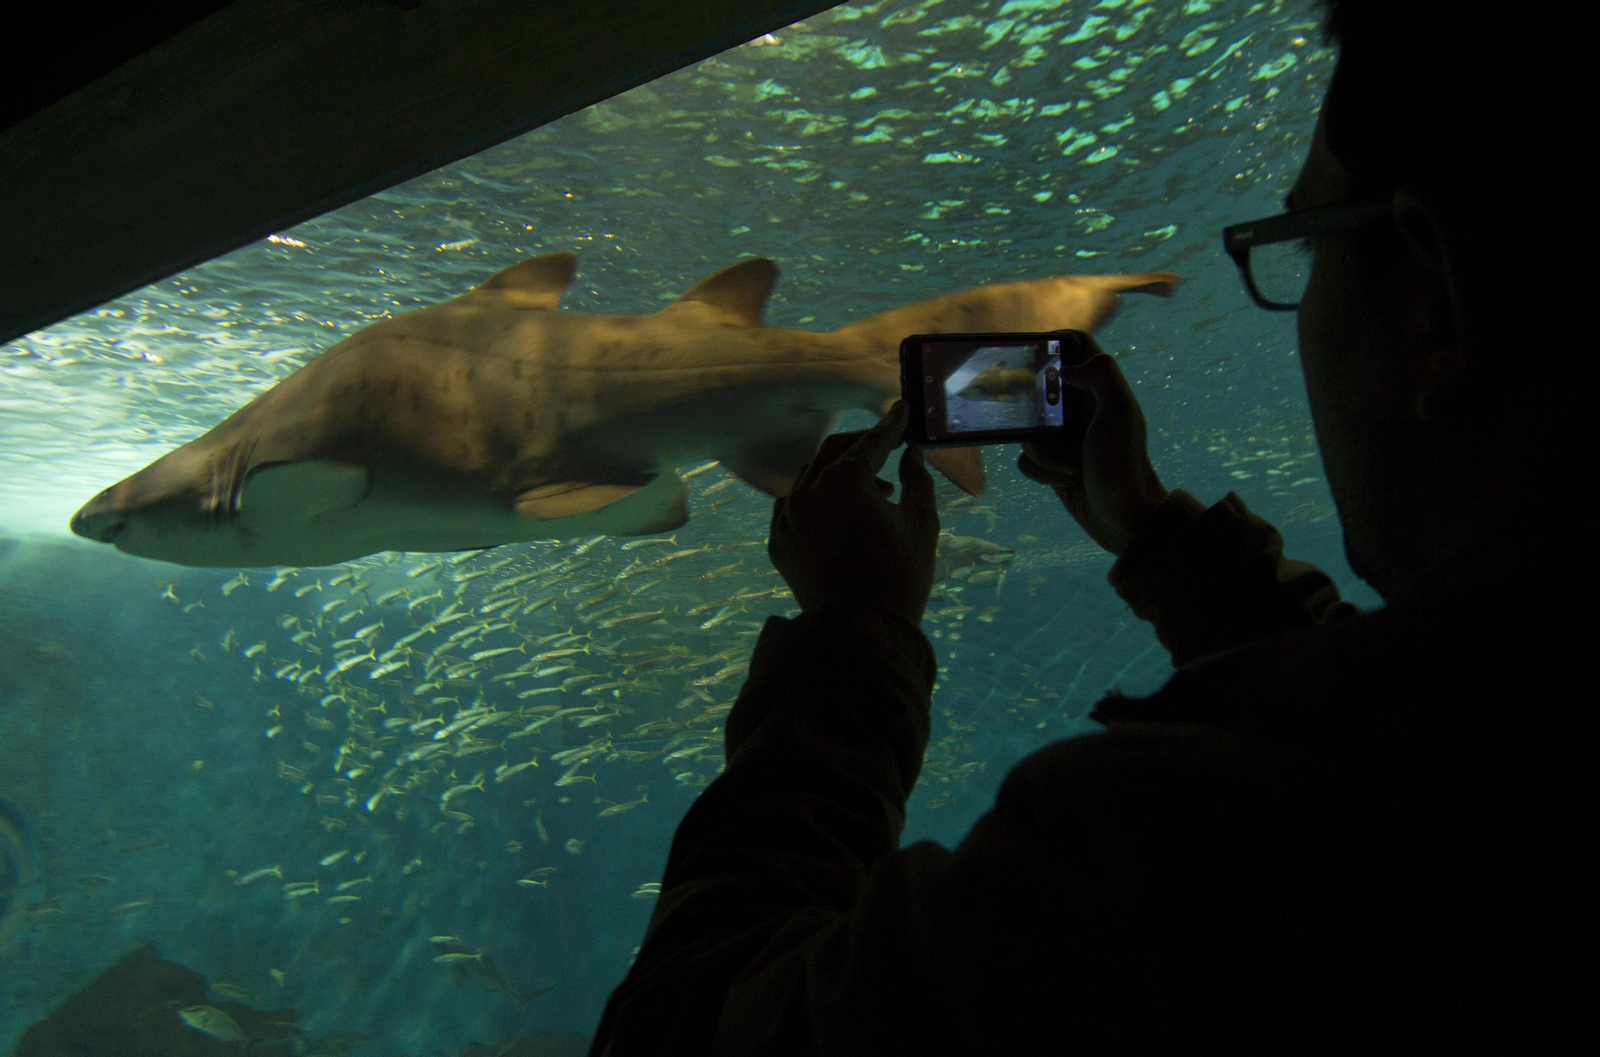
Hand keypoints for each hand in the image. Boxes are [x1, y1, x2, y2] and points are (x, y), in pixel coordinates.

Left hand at [769, 401, 939, 627]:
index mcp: (842, 482)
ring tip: (875, 491)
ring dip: (841, 474)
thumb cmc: (900, 576)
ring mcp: (786, 518)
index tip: (902, 410)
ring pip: (811, 477)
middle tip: (889, 445)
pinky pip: (795, 506)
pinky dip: (818, 500)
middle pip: (834, 451)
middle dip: (862, 444)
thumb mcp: (921, 522)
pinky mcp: (778, 542)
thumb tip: (913, 452)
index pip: (871, 442)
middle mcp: (806, 492)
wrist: (861, 633)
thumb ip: (917, 479)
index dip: (891, 426)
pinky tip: (842, 514)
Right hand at [1018, 337, 1168, 556]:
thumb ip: (1100, 374)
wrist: (1123, 517)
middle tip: (1036, 418)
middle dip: (1031, 404)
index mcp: (1099, 389)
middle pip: (1040, 385)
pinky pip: (1026, 457)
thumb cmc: (1123, 463)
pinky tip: (1062, 480)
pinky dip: (1040, 470)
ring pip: (1027, 427)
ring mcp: (1064, 437)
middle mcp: (1080, 408)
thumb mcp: (1119, 411)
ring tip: (1068, 466)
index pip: (1076, 345)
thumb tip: (1065, 368)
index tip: (1034, 350)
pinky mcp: (1050, 464)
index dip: (1055, 340)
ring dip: (1042, 450)